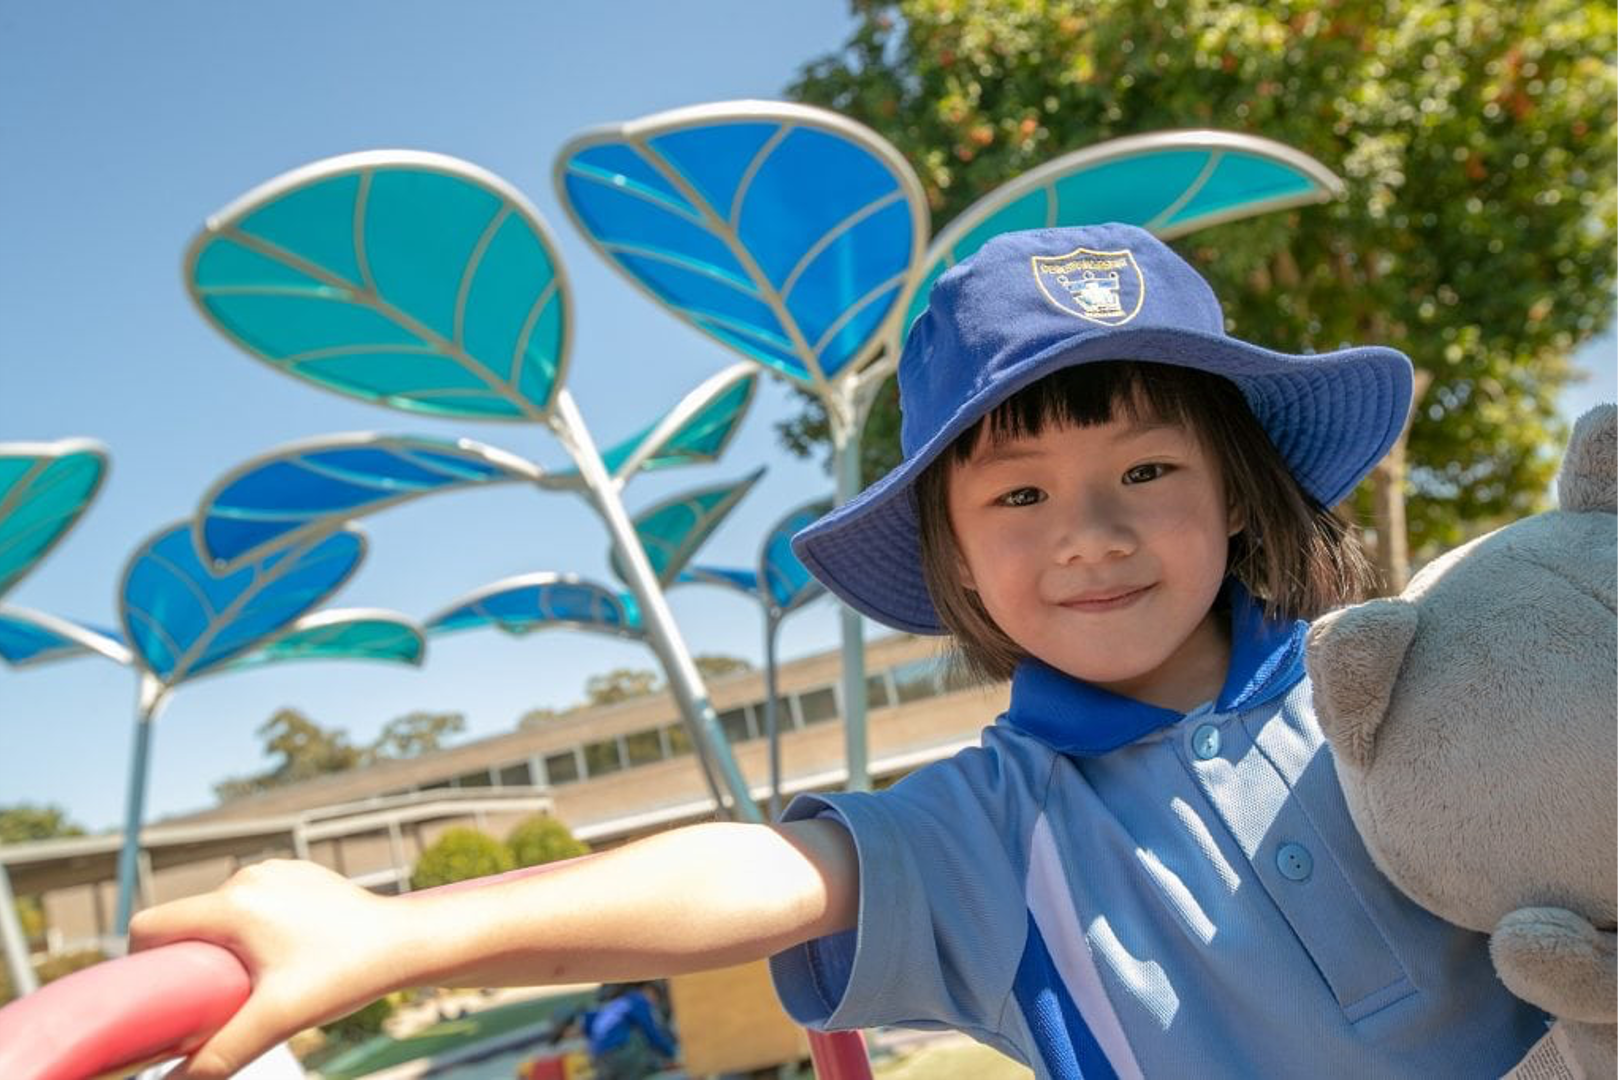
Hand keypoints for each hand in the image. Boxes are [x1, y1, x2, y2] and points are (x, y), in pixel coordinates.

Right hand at [129, 858, 411, 1078]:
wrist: (406, 942)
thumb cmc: (345, 976)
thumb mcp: (277, 1020)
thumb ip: (219, 1054)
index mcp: (233, 904)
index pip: (151, 925)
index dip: (143, 963)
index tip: (161, 996)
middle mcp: (248, 877)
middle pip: (186, 921)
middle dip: (188, 960)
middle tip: (213, 998)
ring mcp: (274, 871)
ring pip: (220, 911)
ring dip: (223, 945)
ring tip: (253, 980)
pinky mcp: (296, 874)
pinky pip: (252, 902)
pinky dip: (252, 929)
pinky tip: (280, 956)